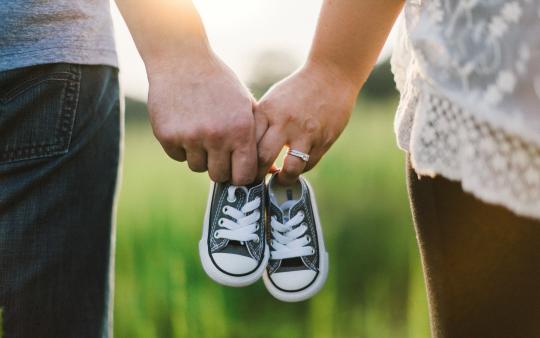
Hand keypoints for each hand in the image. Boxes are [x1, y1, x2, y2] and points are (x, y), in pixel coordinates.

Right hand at [147, 51, 257, 184]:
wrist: (182, 60)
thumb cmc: (220, 84)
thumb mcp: (245, 105)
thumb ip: (257, 137)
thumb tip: (270, 171)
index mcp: (240, 130)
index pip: (244, 176)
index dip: (240, 176)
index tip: (236, 170)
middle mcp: (216, 136)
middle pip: (219, 176)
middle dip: (219, 167)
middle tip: (217, 150)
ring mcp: (190, 137)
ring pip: (197, 167)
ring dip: (199, 155)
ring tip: (200, 131)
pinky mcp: (167, 136)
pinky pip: (177, 156)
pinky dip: (181, 147)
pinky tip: (184, 125)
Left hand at [254, 61, 357, 184]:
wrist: (331, 76)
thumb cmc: (296, 90)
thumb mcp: (272, 101)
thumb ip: (260, 124)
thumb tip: (245, 152)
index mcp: (267, 111)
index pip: (248, 143)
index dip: (242, 161)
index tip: (242, 168)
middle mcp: (285, 122)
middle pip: (263, 159)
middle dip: (257, 176)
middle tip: (257, 181)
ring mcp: (306, 133)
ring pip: (290, 168)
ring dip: (283, 179)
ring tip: (279, 179)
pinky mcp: (323, 140)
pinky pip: (308, 164)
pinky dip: (300, 170)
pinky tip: (295, 167)